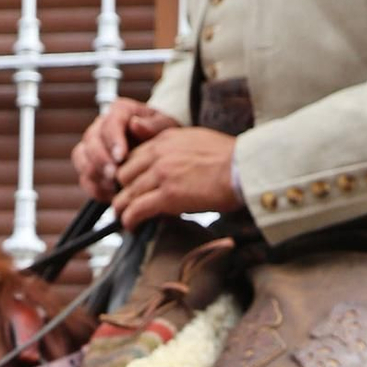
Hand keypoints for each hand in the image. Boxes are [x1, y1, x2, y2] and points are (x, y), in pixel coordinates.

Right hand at [71, 97, 180, 195]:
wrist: (158, 147)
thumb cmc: (161, 134)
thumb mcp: (165, 127)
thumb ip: (153, 125)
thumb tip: (136, 124)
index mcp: (120, 111)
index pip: (110, 122)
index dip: (113, 140)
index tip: (121, 156)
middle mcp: (101, 126)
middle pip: (91, 141)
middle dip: (101, 160)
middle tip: (114, 175)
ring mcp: (92, 146)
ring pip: (81, 158)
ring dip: (95, 174)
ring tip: (112, 186)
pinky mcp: (88, 165)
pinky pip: (84, 177)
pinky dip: (95, 188)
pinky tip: (110, 194)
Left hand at [113, 126, 241, 230]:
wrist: (244, 168)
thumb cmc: (231, 159)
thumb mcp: (198, 142)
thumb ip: (178, 151)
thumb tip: (173, 170)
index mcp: (166, 139)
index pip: (133, 155)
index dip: (129, 173)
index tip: (131, 185)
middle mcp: (159, 153)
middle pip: (123, 173)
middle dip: (123, 190)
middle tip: (127, 203)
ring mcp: (161, 174)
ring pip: (126, 193)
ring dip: (122, 208)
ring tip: (125, 219)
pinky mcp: (167, 196)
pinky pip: (137, 209)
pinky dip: (130, 220)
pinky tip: (132, 226)